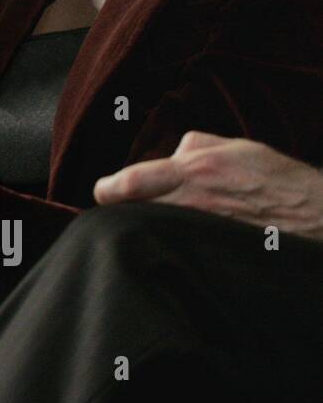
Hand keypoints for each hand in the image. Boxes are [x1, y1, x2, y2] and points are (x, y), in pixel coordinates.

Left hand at [94, 132, 322, 239]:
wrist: (318, 217)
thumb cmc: (279, 180)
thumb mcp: (236, 148)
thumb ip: (195, 147)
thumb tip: (169, 155)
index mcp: (195, 172)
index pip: (134, 182)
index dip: (109, 190)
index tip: (100, 193)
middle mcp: (194, 205)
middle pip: (137, 213)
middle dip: (126, 212)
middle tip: (122, 212)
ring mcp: (202, 233)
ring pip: (155, 231)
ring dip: (148, 228)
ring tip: (151, 227)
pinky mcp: (211, 255)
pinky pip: (179, 248)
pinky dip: (173, 245)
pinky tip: (179, 244)